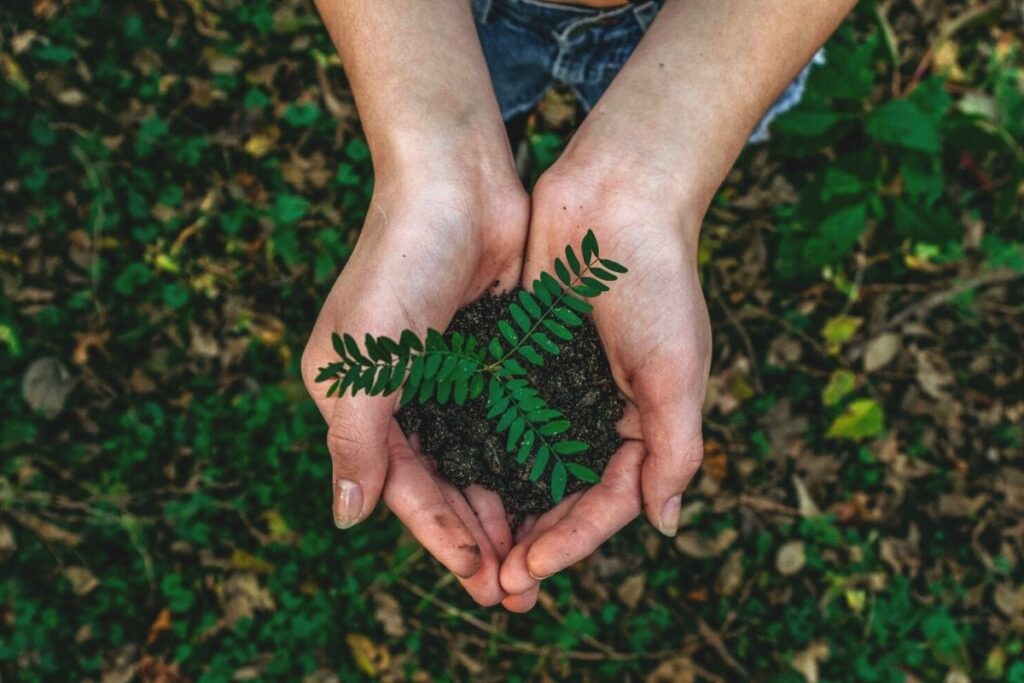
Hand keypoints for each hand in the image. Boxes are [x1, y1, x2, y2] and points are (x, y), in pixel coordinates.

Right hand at [301, 158, 527, 605]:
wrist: (455, 180)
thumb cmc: (400, 262)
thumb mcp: (363, 358)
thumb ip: (355, 440)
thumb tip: (347, 518)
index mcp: (358, 399)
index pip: (401, 486)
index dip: (439, 535)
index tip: (480, 577)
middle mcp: (401, 394)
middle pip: (442, 482)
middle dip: (477, 535)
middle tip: (516, 587)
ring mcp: (448, 375)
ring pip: (478, 459)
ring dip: (504, 506)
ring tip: (538, 553)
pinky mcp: (489, 354)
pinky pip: (508, 420)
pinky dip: (525, 457)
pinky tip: (553, 489)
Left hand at [498, 159, 711, 611]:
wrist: (617, 196)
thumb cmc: (657, 281)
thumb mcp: (677, 370)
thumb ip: (674, 449)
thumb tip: (665, 525)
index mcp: (643, 423)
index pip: (608, 501)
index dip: (572, 541)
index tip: (530, 569)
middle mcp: (598, 412)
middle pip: (563, 494)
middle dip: (533, 539)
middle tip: (495, 582)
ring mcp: (558, 386)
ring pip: (525, 464)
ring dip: (502, 507)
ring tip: (470, 549)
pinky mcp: (522, 357)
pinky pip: (499, 415)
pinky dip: (481, 450)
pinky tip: (452, 479)